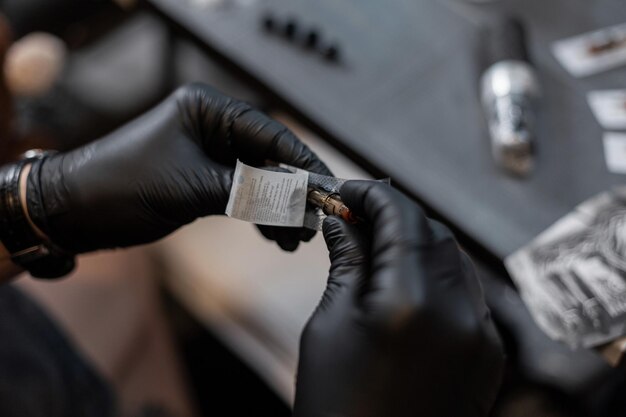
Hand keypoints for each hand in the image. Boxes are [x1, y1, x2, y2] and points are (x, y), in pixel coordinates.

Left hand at [25, 83, 330, 252]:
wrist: (75, 212)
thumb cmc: (124, 187)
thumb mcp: (193, 189)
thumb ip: (250, 193)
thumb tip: (300, 201)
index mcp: (207, 110)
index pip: (270, 133)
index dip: (303, 162)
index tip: (328, 188)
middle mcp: (211, 125)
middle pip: (268, 158)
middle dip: (292, 192)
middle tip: (312, 222)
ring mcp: (207, 152)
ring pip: (258, 179)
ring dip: (277, 209)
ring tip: (295, 238)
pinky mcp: (202, 177)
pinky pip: (241, 193)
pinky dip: (257, 215)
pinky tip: (273, 237)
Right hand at [294, 181, 503, 416]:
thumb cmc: (338, 407)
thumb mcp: (330, 325)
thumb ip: (347, 261)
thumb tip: (342, 219)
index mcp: (412, 301)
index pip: (401, 215)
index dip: (371, 194)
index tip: (346, 191)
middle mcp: (459, 312)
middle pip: (432, 230)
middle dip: (393, 215)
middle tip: (355, 216)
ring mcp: (481, 334)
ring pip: (453, 256)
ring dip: (417, 240)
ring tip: (376, 245)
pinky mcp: (488, 352)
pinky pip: (467, 290)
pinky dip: (437, 271)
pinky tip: (406, 277)